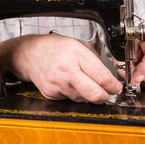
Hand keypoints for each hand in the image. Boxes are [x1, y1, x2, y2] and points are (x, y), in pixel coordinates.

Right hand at [0, 34, 121, 103]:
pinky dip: (73, 93)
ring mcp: (58, 84)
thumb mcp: (78, 44)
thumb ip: (96, 60)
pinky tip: (67, 82)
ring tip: (79, 80)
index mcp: (76, 54)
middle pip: (96, 95)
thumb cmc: (54, 47)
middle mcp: (66, 70)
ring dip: (87, 93)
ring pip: (84, 99)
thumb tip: (111, 78)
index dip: (114, 86)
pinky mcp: (51, 93)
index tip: (115, 87)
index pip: (103, 78)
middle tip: (106, 91)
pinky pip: (71, 99)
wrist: (29, 54)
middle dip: (105, 96)